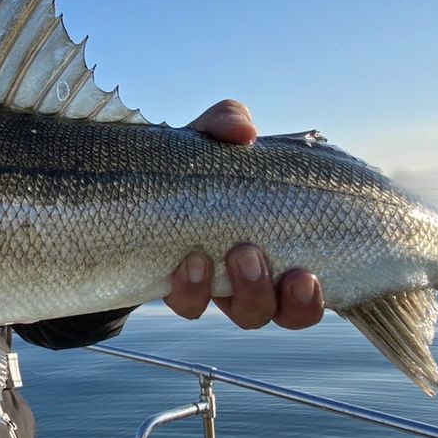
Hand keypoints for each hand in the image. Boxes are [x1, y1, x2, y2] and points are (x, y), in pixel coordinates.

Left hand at [164, 100, 324, 329]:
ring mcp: (218, 288)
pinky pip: (191, 306)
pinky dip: (194, 289)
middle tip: (258, 253)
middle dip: (285, 297)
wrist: (124, 183)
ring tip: (237, 255)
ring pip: (247, 315)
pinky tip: (190, 263)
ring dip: (249, 292)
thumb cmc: (187, 162)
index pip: (309, 288)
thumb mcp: (210, 136)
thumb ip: (229, 122)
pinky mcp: (178, 291)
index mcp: (277, 246)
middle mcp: (254, 278)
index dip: (313, 298)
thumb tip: (246, 134)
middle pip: (285, 311)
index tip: (308, 276)